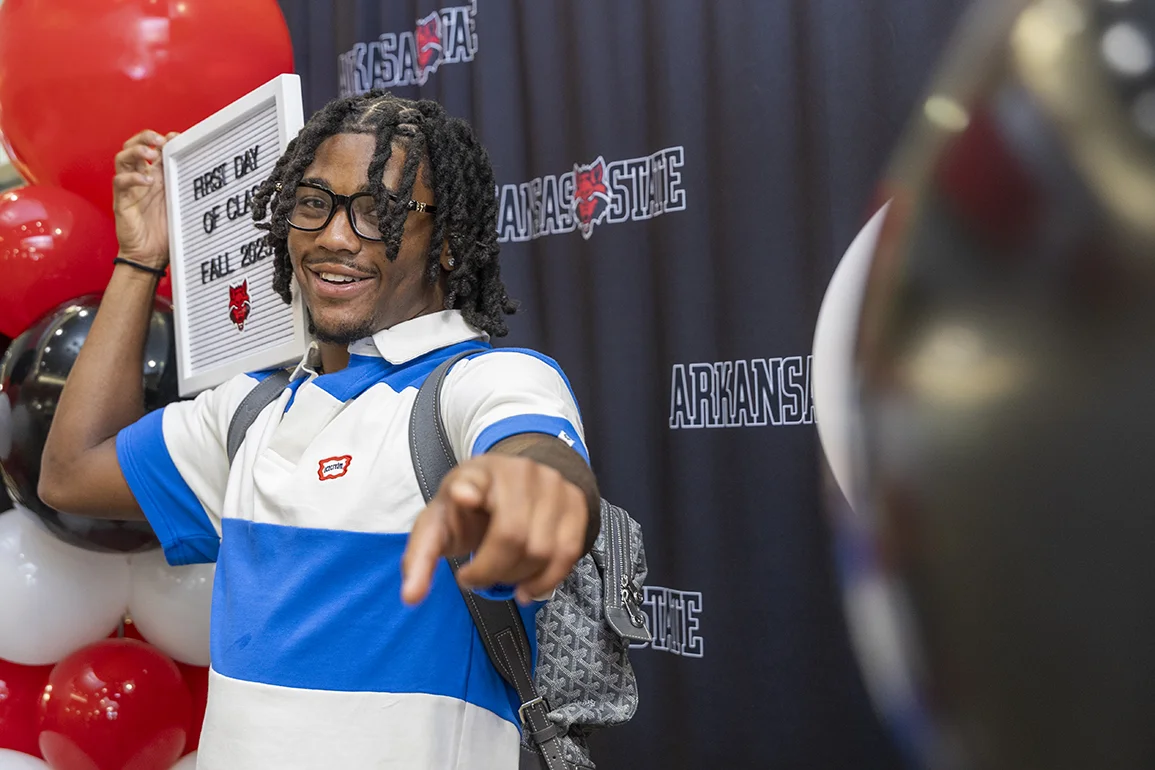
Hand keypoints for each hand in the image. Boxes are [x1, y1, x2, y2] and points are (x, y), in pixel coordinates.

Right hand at [113, 130, 178, 266]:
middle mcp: (141, 179)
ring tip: (150, 153)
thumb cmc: (167, 233)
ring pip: (122, 158)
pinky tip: (147, 181)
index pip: (154, 149)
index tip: (177, 136)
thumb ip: (187, 187)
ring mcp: (129, 189)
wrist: (151, 257)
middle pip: (133, 146)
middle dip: (144, 137)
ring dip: (135, 151)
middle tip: (159, 139)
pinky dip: (132, 177)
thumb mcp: (182, 204)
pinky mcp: (121, 201)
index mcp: (156, 177)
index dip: (162, 139)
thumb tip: (203, 169)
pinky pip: (120, 182)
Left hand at [401, 455, 590, 605]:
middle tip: (473, 578)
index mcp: (476, 473)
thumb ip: (421, 558)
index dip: (468, 487)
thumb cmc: (469, 509)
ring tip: (500, 578)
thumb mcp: (439, 524)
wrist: (513, 484)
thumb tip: (410, 597)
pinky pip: (569, 553)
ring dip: (518, 578)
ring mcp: (553, 486)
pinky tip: (527, 589)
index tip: (461, 495)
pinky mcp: (576, 504)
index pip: (472, 478)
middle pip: (512, 534)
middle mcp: (519, 473)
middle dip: (490, 571)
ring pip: (543, 549)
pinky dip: (548, 580)